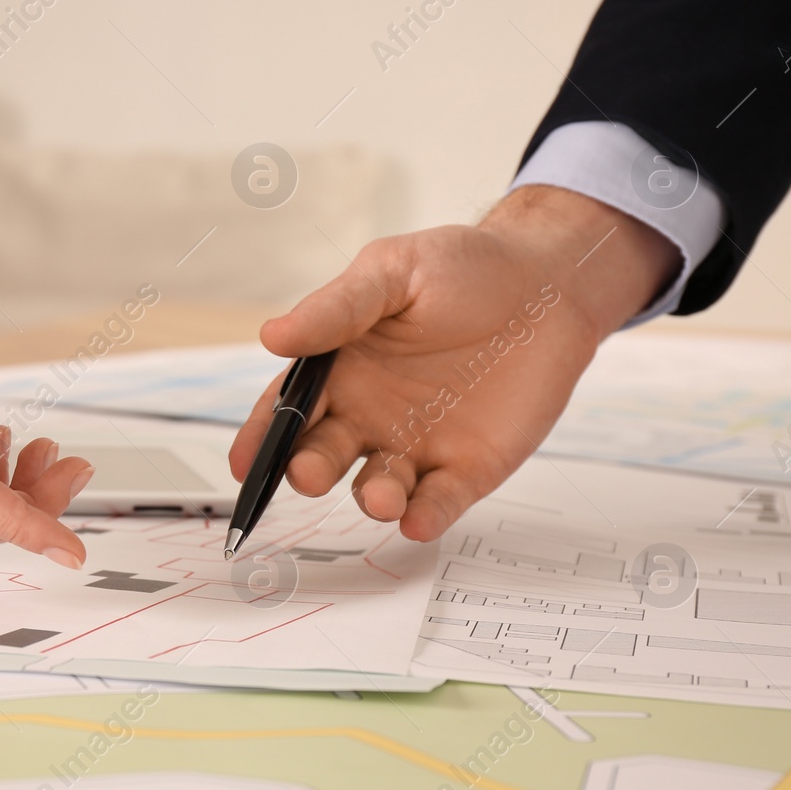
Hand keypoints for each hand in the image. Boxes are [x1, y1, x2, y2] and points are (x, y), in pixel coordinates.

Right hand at [229, 185, 679, 540]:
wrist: (548, 283)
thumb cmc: (463, 269)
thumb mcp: (392, 272)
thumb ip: (336, 308)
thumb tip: (271, 335)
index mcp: (339, 370)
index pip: (288, 409)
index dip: (261, 437)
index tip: (243, 463)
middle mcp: (368, 416)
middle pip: (323, 454)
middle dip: (310, 469)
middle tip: (308, 472)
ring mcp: (417, 446)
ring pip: (378, 486)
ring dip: (372, 497)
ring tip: (380, 495)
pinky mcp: (467, 468)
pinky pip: (439, 501)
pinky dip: (426, 516)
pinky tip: (418, 520)